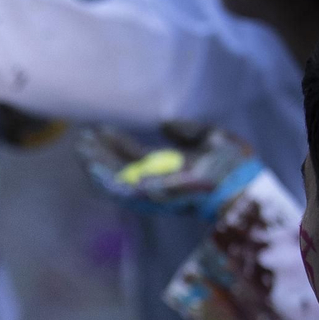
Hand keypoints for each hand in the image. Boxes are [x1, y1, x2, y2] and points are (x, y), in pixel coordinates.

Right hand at [78, 124, 263, 220]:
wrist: (239, 184)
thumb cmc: (233, 168)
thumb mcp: (212, 138)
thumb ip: (189, 131)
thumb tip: (165, 123)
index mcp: (168, 171)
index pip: (136, 157)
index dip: (117, 143)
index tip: (102, 129)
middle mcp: (154, 183)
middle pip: (119, 167)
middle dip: (99, 152)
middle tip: (82, 137)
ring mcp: (148, 191)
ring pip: (112, 177)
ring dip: (94, 162)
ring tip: (80, 144)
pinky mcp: (143, 196)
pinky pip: (115, 187)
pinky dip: (99, 176)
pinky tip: (87, 160)